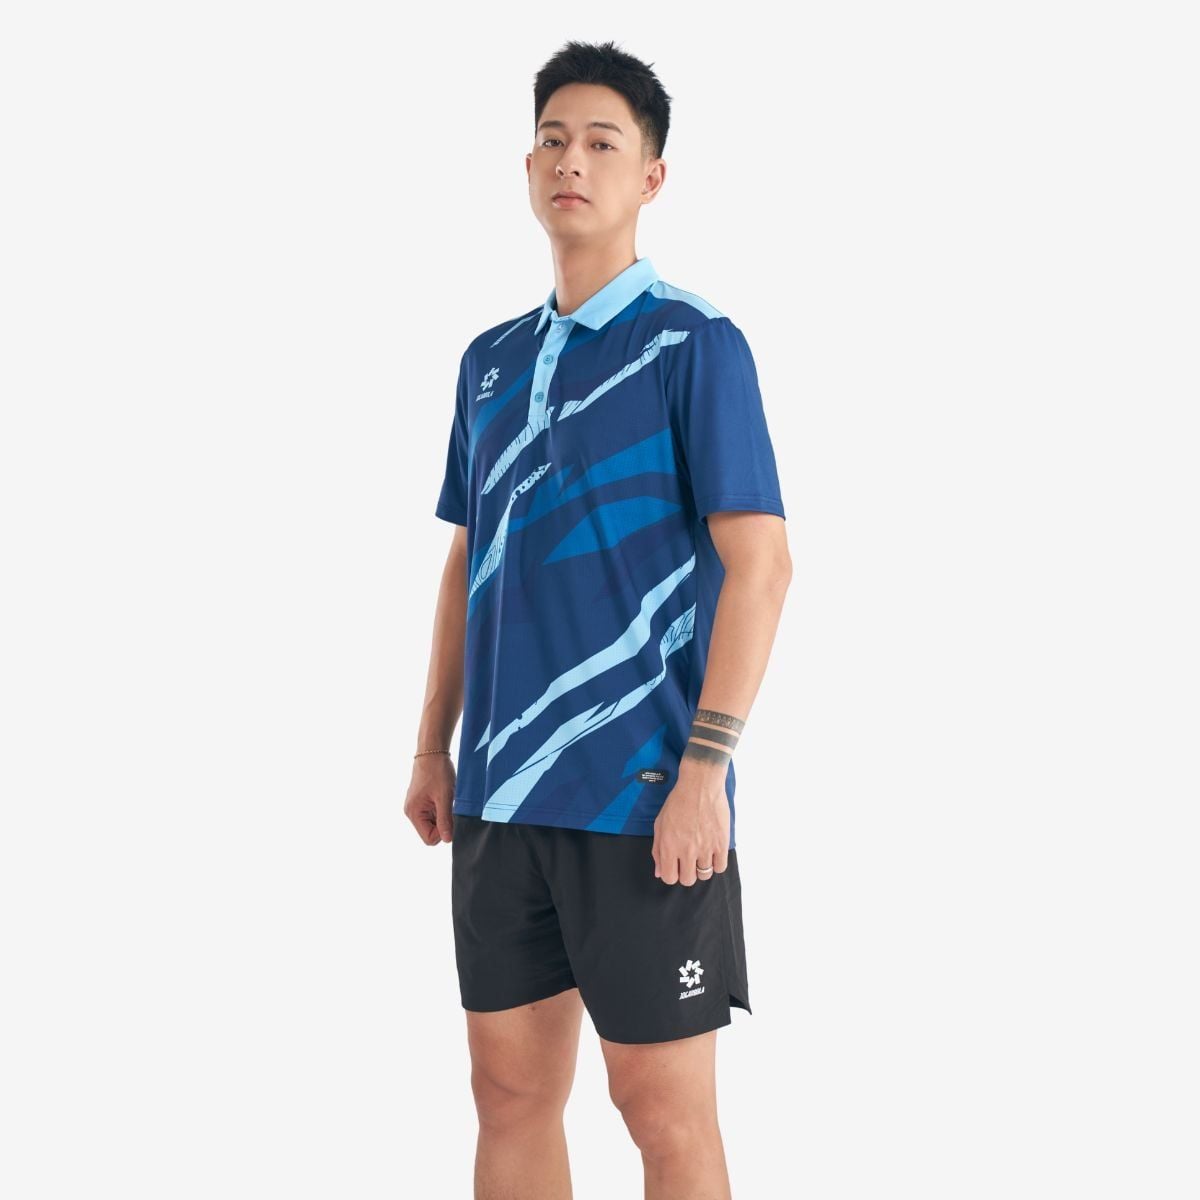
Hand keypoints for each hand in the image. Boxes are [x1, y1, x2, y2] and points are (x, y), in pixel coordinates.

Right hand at [404, 754, 454, 844]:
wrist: (432, 752)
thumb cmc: (437, 772)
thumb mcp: (444, 797)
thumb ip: (445, 820)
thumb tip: (447, 840)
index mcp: (414, 813)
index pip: (429, 838)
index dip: (443, 832)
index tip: (451, 817)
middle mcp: (411, 812)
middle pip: (431, 831)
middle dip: (443, 822)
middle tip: (450, 806)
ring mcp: (416, 806)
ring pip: (433, 822)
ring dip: (443, 814)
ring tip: (446, 799)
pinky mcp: (421, 801)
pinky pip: (433, 813)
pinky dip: (441, 808)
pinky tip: (444, 796)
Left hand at [650, 768, 730, 884]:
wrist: (699, 786)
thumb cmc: (678, 802)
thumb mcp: (660, 824)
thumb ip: (657, 850)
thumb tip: (659, 872)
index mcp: (669, 846)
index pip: (669, 878)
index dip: (672, 874)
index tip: (676, 866)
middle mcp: (686, 851)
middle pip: (688, 880)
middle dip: (687, 873)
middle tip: (689, 861)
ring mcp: (705, 848)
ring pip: (704, 875)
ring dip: (702, 868)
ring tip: (702, 855)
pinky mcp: (721, 843)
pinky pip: (720, 867)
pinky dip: (717, 863)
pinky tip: (713, 853)